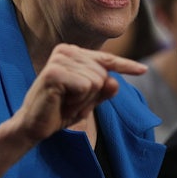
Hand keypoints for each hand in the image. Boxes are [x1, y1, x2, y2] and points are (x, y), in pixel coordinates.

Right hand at [12, 43, 146, 142]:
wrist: (33, 126)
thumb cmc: (58, 111)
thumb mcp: (87, 102)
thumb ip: (103, 91)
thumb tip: (114, 82)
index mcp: (73, 53)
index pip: (106, 59)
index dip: (126, 66)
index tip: (143, 70)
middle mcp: (66, 51)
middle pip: (103, 73)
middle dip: (92, 95)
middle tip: (70, 102)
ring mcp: (59, 59)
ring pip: (96, 81)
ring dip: (83, 100)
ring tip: (64, 102)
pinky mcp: (54, 72)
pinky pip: (85, 86)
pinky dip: (77, 101)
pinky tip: (61, 102)